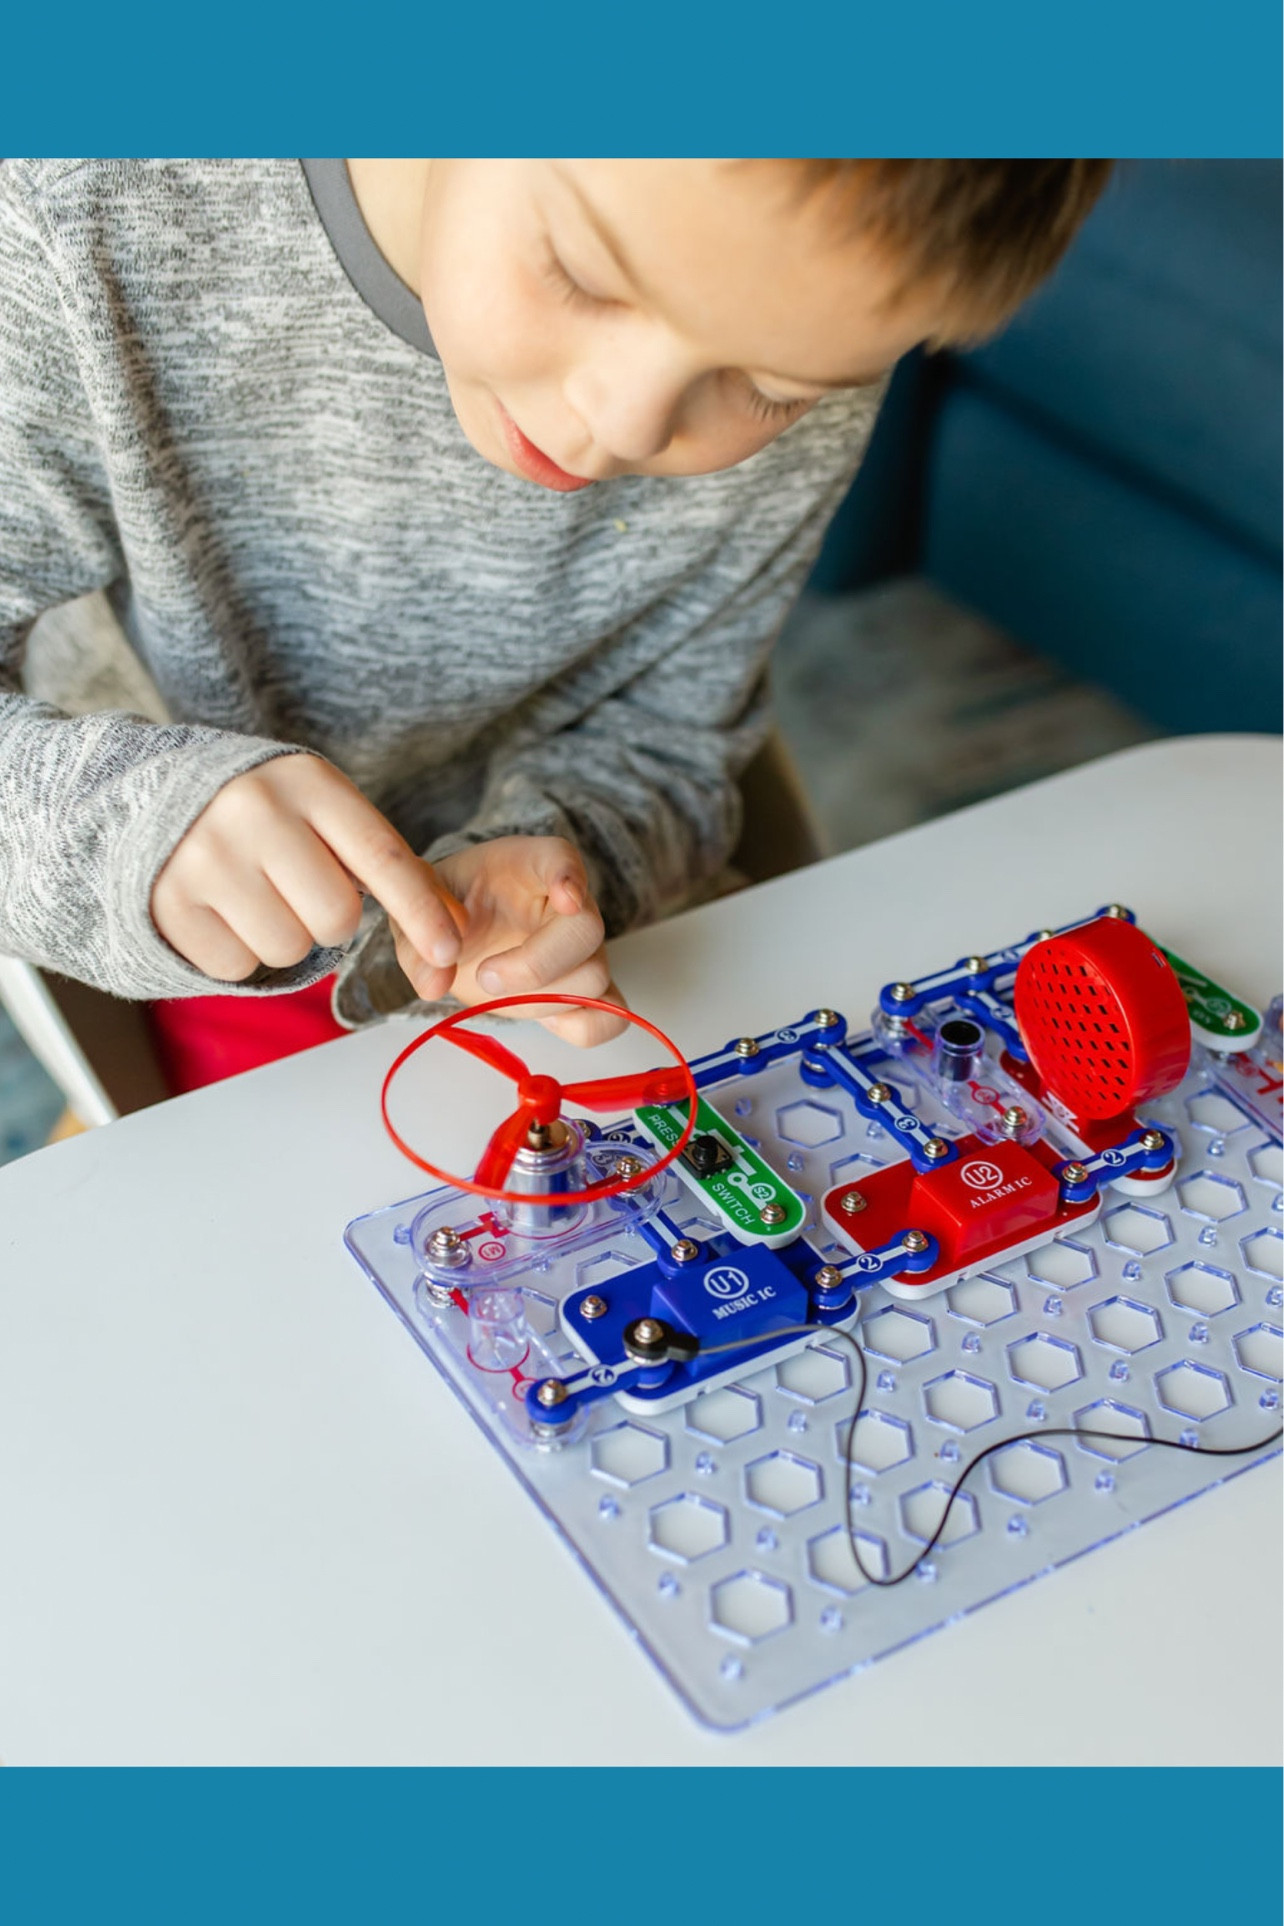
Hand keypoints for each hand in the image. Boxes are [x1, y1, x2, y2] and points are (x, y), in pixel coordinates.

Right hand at [151, 756, 465, 996]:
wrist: (157, 796)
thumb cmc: (271, 816)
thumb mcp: (327, 814)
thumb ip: (389, 867)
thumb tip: (450, 939)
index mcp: (307, 781)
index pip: (381, 857)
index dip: (421, 910)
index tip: (449, 950)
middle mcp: (252, 811)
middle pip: (336, 918)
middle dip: (332, 921)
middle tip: (301, 890)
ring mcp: (204, 856)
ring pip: (289, 950)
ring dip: (285, 938)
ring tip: (257, 896)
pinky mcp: (169, 902)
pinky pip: (237, 967)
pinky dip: (239, 952)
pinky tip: (222, 911)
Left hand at [400, 835, 627, 1046]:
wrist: (460, 931)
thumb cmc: (448, 908)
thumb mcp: (416, 909)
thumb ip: (416, 936)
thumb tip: (432, 985)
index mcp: (526, 865)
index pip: (561, 859)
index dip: (568, 876)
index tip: (564, 897)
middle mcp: (568, 905)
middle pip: (587, 930)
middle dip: (536, 965)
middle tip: (486, 977)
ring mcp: (584, 949)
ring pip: (593, 977)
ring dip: (543, 1000)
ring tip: (497, 992)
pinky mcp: (586, 991)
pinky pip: (609, 1017)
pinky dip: (580, 1028)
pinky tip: (539, 1015)